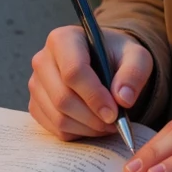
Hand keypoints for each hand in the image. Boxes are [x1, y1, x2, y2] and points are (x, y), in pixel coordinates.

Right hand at [29, 25, 152, 141]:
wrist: (102, 61)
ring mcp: (36, 84)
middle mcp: (43, 60)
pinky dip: (78, 132)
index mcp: (63, 39)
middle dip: (92, 117)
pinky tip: (94, 124)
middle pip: (63, 98)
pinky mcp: (36, 105)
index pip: (73, 71)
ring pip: (58, 117)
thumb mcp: (136, 56)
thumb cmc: (117, 55)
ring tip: (108, 123)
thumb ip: (134, 73)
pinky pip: (54, 128)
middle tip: (115, 122)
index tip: (114, 113)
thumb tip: (123, 99)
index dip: (94, 96)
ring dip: (87, 127)